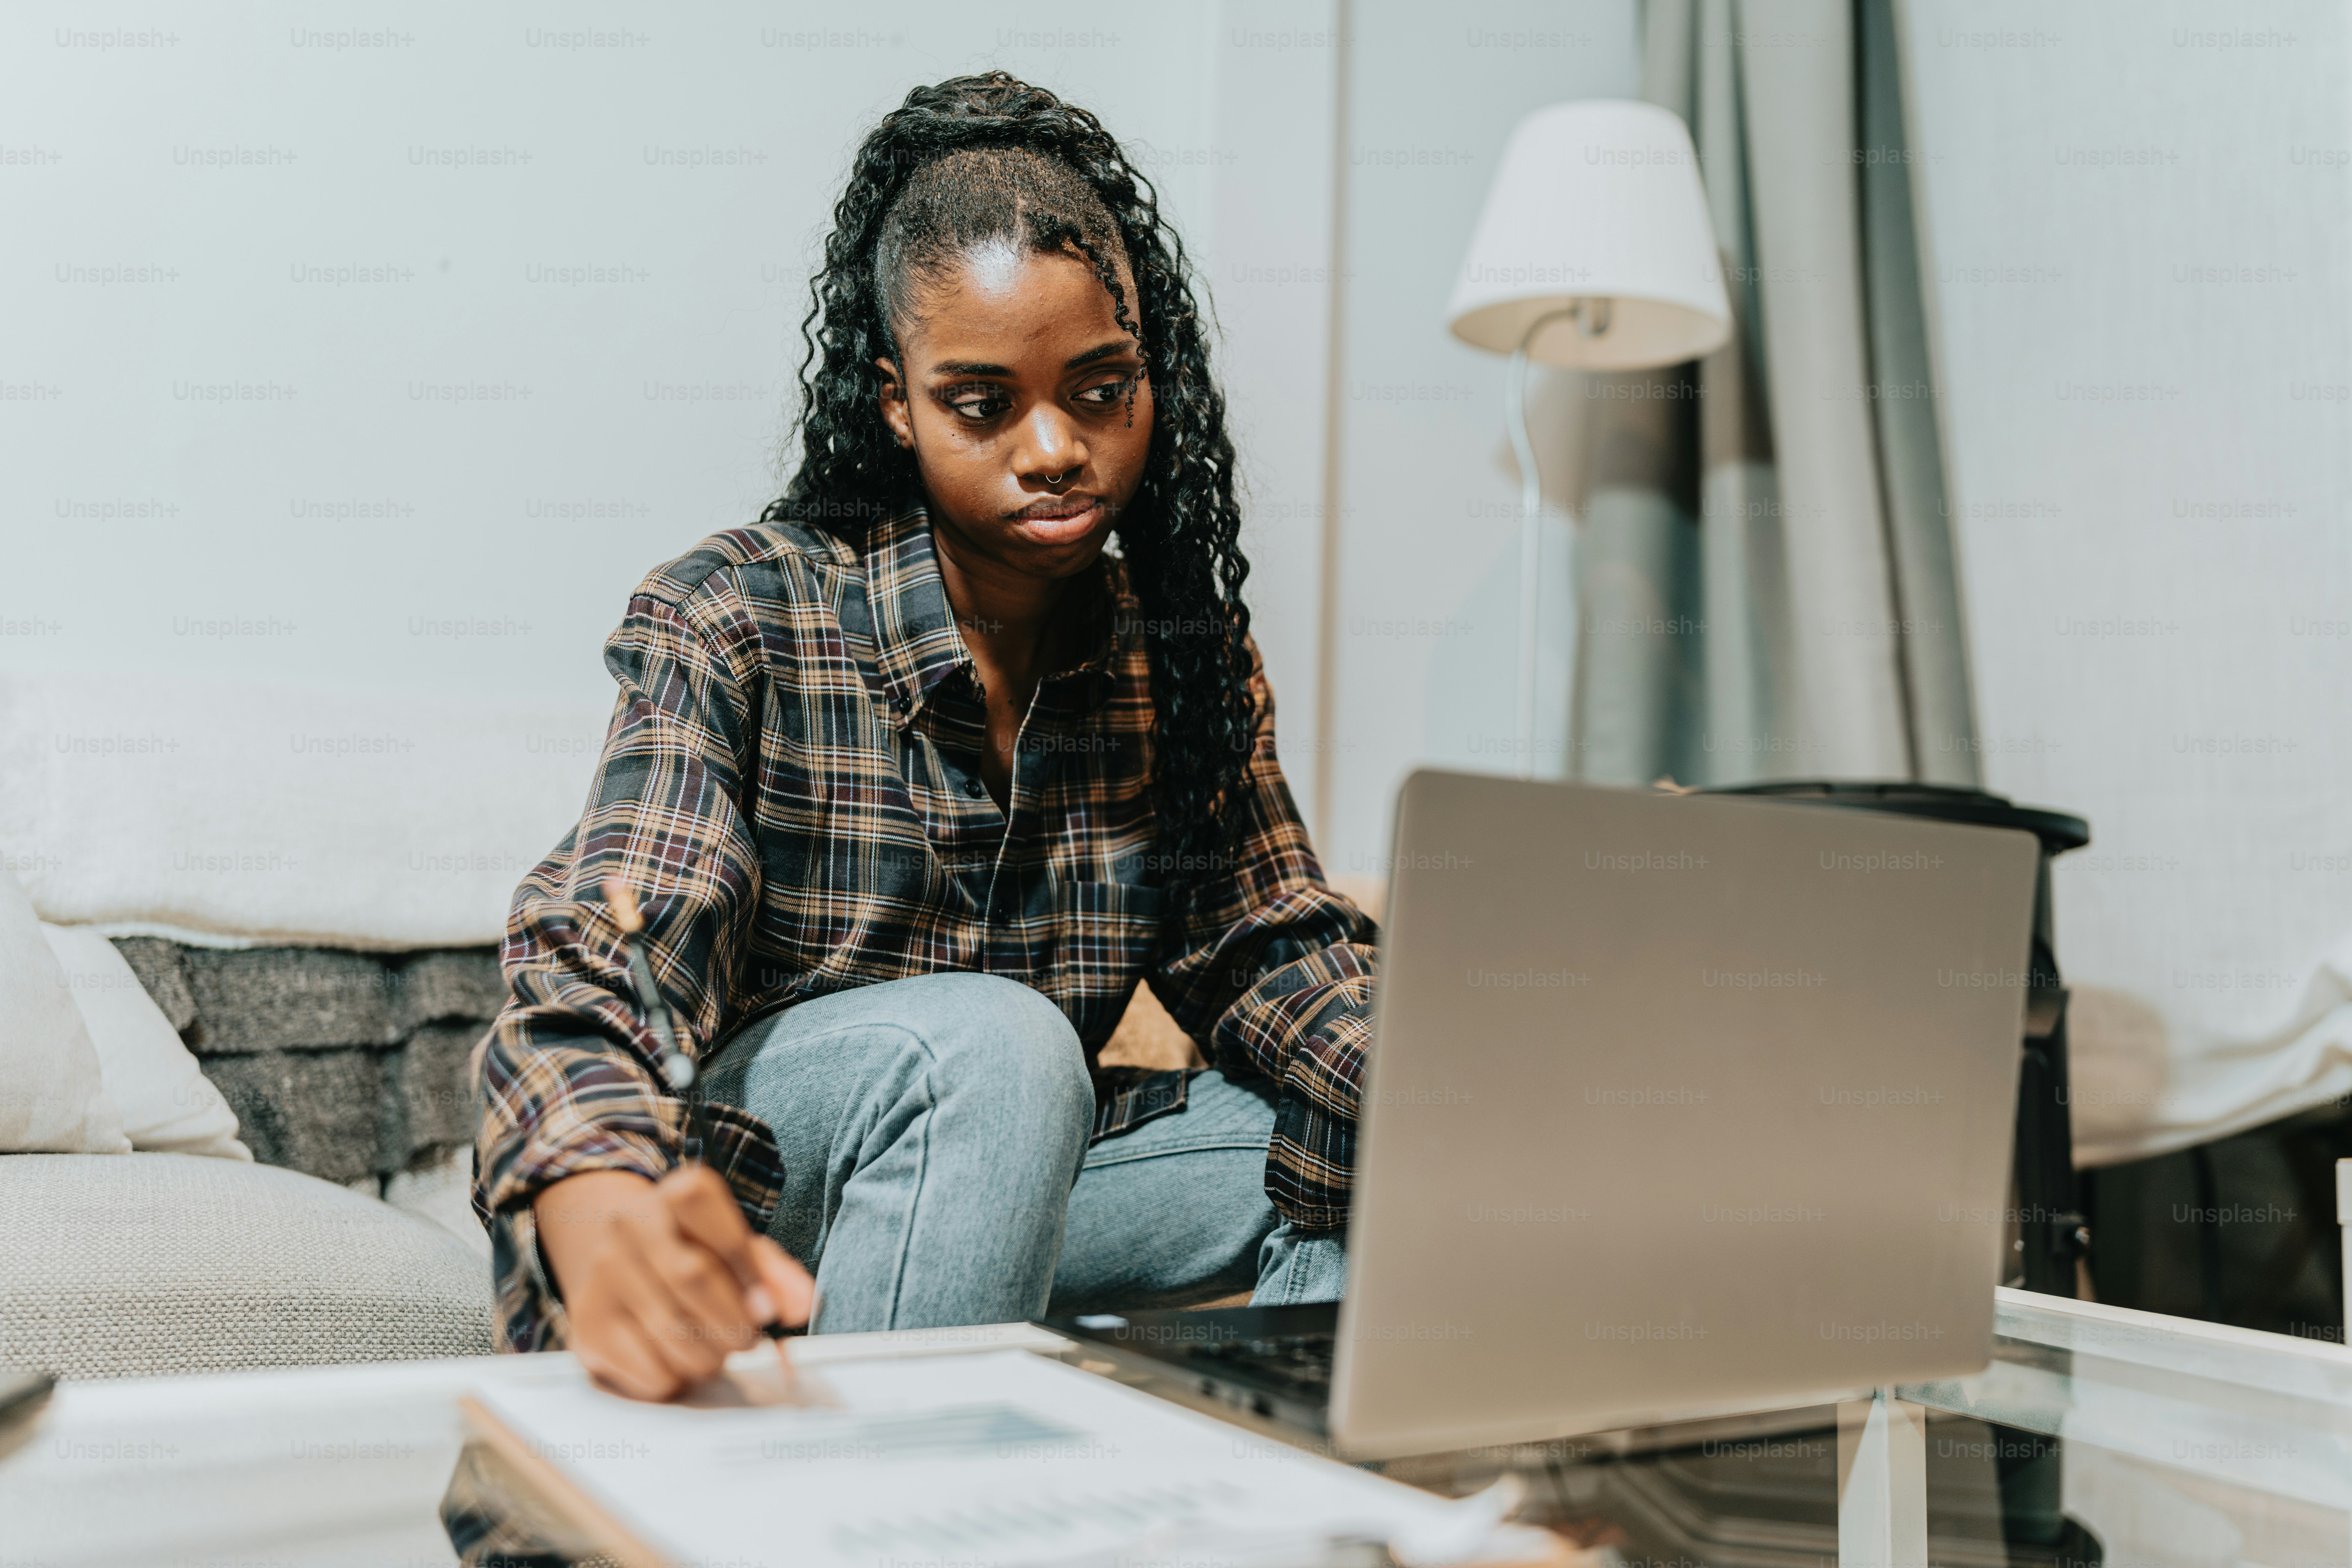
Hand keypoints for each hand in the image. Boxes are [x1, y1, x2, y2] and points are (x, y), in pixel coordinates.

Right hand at [531, 1167, 814, 1400]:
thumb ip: (775, 1274)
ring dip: (710, 1356)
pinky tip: (677, 1358)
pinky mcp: (588, 1326)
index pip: (713, 1219)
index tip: (769, 1307)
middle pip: (692, 1277)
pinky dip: (678, 1377)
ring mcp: (603, 1275)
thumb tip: (802, 1305)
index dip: (747, 1269)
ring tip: (714, 1348)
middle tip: (747, 1339)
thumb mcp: (736, 1247)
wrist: (610, 1253)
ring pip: (671, 1333)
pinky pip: (650, 1370)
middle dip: (734, 1323)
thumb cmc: (691, 1251)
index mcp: (676, 1196)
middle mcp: (631, 1226)